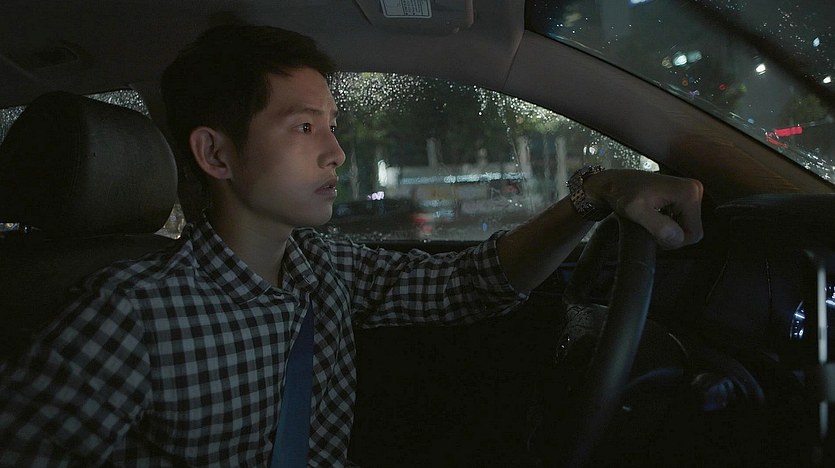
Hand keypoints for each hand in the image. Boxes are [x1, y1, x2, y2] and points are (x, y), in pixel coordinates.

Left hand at [584, 169, 703, 248]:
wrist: (613, 182)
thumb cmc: (621, 193)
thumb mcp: (636, 211)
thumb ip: (659, 226)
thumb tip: (678, 238)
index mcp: (689, 192)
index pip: (693, 234)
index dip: (674, 241)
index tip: (653, 232)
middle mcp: (695, 189)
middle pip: (692, 230)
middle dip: (671, 235)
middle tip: (650, 227)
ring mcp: (690, 191)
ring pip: (687, 227)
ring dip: (669, 230)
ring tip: (650, 221)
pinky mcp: (684, 195)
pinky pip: (683, 220)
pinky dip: (669, 223)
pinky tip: (655, 216)